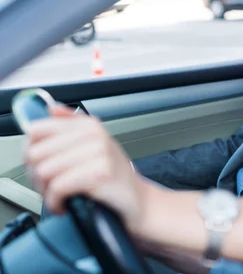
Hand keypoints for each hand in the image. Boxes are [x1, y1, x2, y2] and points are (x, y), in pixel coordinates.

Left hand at [25, 105, 148, 234]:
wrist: (139, 201)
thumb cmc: (114, 176)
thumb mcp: (94, 145)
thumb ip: (70, 125)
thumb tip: (51, 109)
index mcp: (88, 125)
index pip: (36, 130)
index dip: (29, 152)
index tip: (39, 165)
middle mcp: (94, 134)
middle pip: (36, 154)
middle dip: (36, 176)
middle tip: (51, 186)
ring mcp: (98, 152)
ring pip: (45, 172)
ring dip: (45, 192)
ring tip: (59, 196)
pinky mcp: (99, 173)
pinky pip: (58, 187)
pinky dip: (55, 202)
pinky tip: (64, 205)